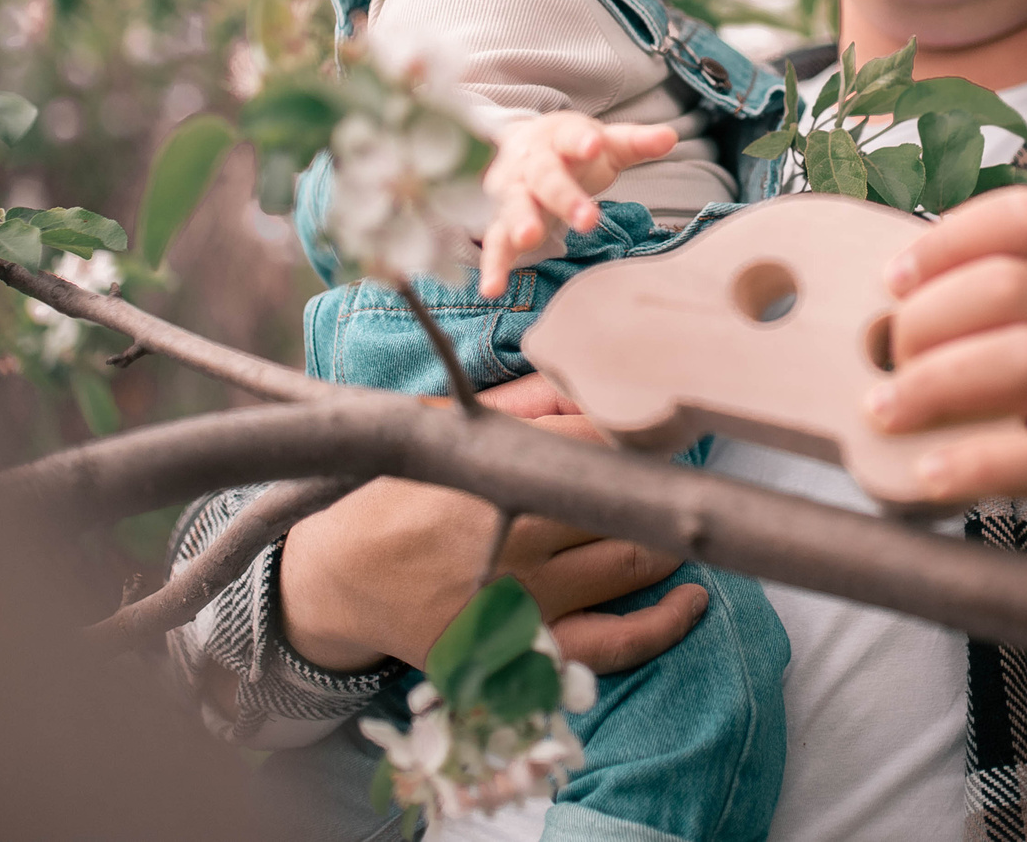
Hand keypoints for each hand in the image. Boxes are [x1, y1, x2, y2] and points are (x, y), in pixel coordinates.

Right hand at [277, 375, 706, 674]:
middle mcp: (515, 534)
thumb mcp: (438, 427)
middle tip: (673, 470)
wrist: (334, 581)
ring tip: (677, 517)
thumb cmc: (393, 495)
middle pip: (623, 498)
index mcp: (493, 471)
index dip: (635, 432)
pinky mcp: (522, 649)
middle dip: (658, 480)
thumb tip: (584, 377)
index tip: (653, 427)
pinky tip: (692, 599)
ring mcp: (524, 599)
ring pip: (632, 561)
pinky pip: (612, 644)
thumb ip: (516, 402)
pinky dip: (662, 624)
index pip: (596, 439)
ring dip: (669, 536)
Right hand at [477, 111, 678, 297]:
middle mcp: (529, 164)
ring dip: (520, 223)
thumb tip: (671, 137)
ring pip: (514, 206)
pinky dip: (493, 265)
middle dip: (563, 197)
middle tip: (587, 218)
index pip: (569, 137)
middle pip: (544, 178)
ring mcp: (511, 193)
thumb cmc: (571, 149)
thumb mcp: (604, 143)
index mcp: (557, 138)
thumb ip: (635, 142)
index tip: (593, 145)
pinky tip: (493, 288)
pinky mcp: (501, 222)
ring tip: (528, 239)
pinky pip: (495, 242)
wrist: (520, 147)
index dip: (580, 141)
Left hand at [864, 186, 1026, 587]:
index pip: (1026, 220)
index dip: (951, 238)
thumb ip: (972, 320)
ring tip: (886, 410)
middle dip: (928, 317)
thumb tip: (875, 318)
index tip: (893, 280)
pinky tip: (930, 472)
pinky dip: (978, 462)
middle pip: (1011, 286)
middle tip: (888, 361)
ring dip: (938, 381)